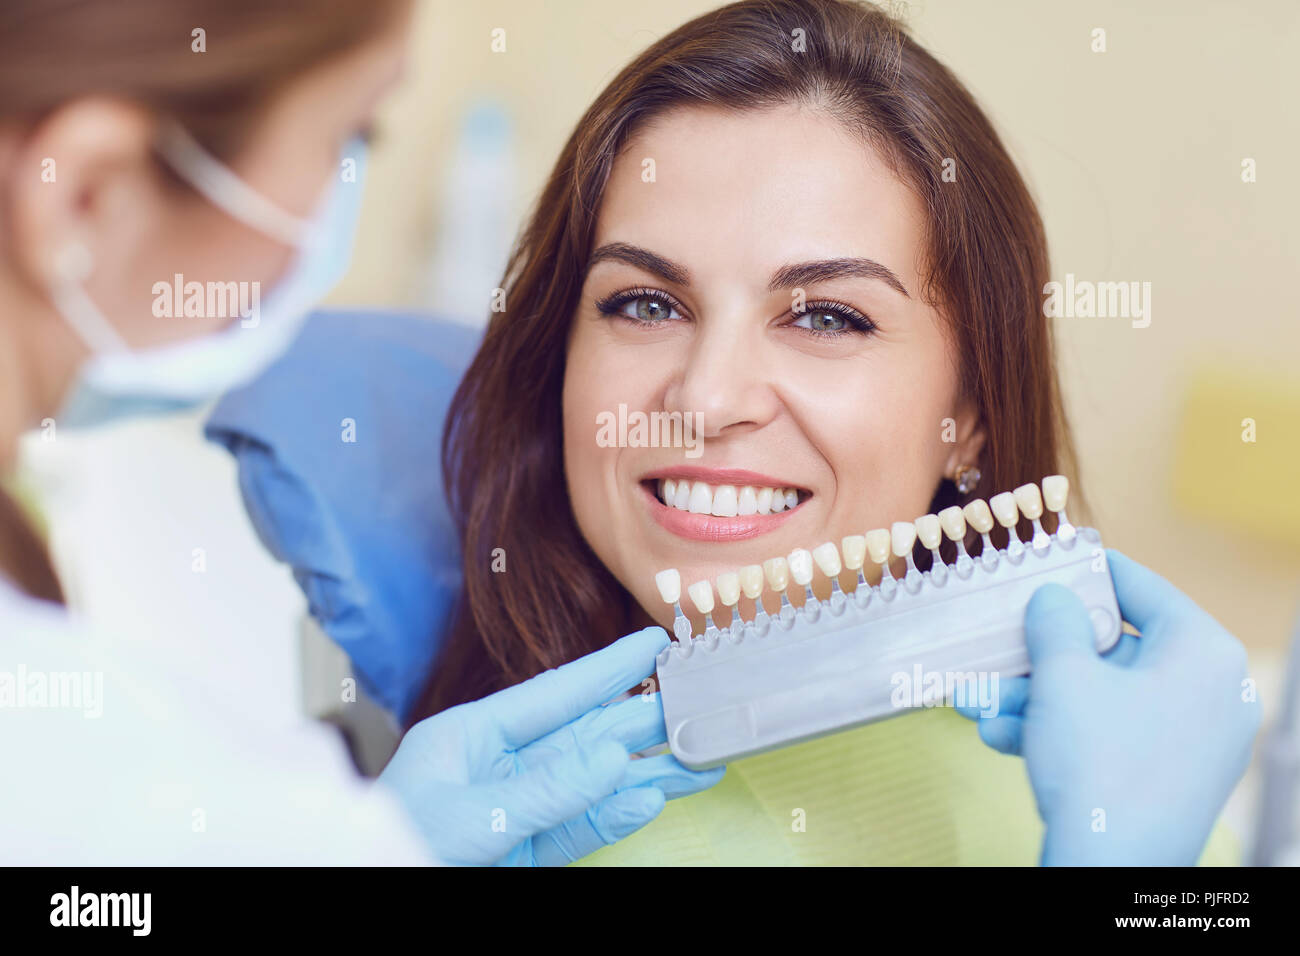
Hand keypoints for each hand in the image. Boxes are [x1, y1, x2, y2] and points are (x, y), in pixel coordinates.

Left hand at [378, 625, 722, 864]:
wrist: (366, 890)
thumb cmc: (393, 847)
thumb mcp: (467, 815)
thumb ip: (544, 790)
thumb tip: (614, 759)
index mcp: (471, 735)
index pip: (554, 692)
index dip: (609, 667)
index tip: (655, 641)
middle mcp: (500, 767)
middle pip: (586, 736)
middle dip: (643, 717)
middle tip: (699, 699)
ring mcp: (516, 810)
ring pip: (595, 785)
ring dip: (647, 772)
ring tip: (700, 758)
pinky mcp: (525, 852)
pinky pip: (581, 829)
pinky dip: (618, 816)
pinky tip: (654, 798)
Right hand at [955, 549, 1259, 864]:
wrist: (1110, 871)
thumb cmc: (1098, 764)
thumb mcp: (1062, 676)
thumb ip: (1054, 621)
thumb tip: (1053, 596)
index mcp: (1203, 652)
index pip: (1143, 587)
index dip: (1087, 571)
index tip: (1050, 558)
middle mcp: (1210, 692)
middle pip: (1112, 648)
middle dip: (1039, 654)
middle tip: (997, 641)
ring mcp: (1192, 739)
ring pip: (1099, 696)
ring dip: (1032, 696)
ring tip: (975, 700)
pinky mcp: (1167, 777)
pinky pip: (1107, 733)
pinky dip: (1055, 731)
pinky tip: (998, 735)